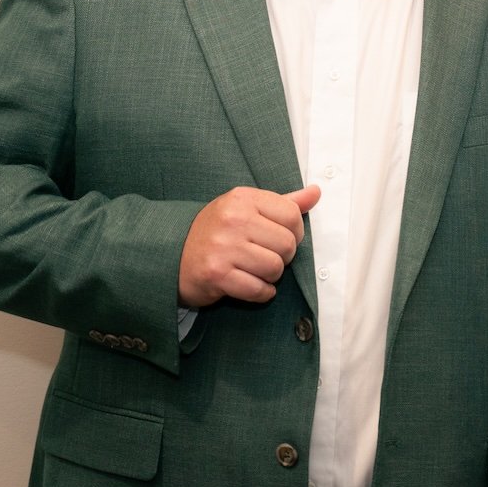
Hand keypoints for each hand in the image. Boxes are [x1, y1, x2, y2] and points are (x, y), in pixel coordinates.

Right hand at [177, 185, 320, 307]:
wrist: (171, 255)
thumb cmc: (216, 232)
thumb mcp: (246, 208)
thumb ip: (283, 203)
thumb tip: (316, 193)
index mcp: (243, 198)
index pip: (292, 215)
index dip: (295, 232)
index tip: (280, 238)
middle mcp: (233, 219)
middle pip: (287, 244)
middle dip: (283, 257)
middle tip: (265, 257)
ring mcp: (223, 247)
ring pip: (275, 268)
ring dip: (271, 276)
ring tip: (255, 271)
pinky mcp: (216, 274)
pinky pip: (258, 289)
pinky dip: (261, 293)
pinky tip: (251, 285)